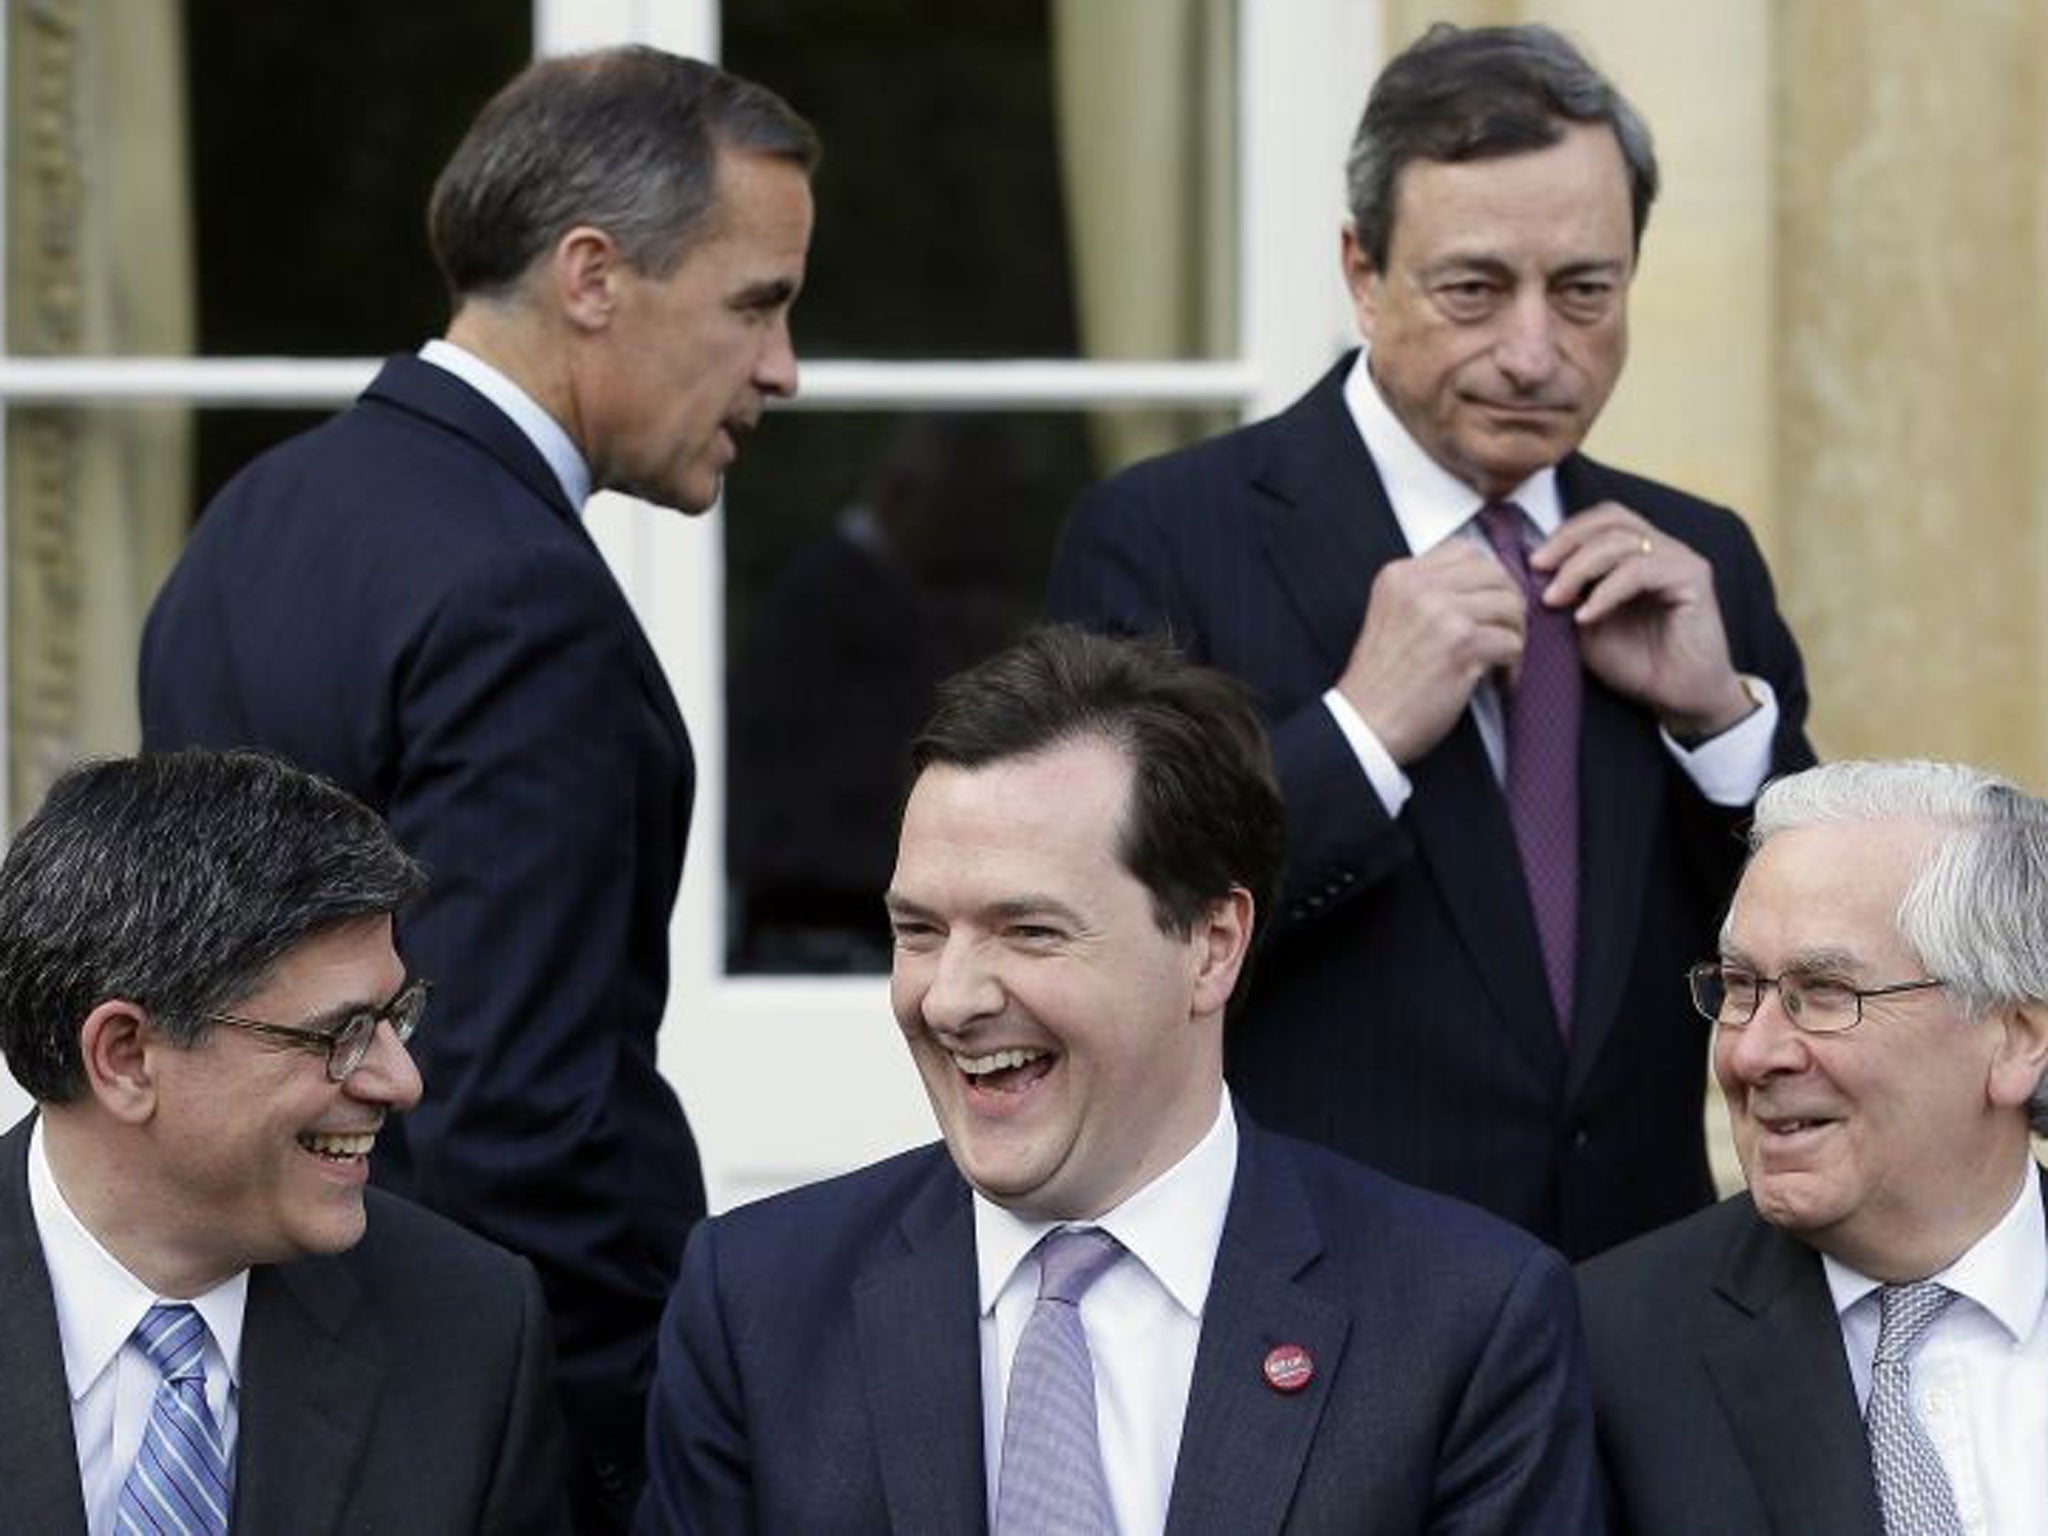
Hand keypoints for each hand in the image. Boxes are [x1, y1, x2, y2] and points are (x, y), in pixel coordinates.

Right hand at [1336, 539, 1525, 764]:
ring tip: (1503, 658)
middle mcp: (1420, 586)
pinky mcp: (1462, 645)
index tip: (1490, 605)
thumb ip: (1427, 593)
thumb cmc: (1381, 682)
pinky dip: (1513, 665)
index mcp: (1400, 575)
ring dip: (1515, 635)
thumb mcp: (1391, 616)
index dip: (1488, 578)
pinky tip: (1500, 681)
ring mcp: (1442, 613)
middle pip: (1495, 574)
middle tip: (1505, 633)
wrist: (1364, 724)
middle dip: (1509, 605)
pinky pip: (1512, 642)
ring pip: (1511, 605)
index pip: (1465, 552)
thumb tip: (1486, 586)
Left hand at [1530, 501, 1753, 739]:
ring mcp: (1678, 559)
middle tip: (1538, 569)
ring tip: (1554, 600)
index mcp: (1637, 553)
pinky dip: (1606, 591)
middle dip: (1566, 542)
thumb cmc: (1637, 664)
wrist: (1678, 698)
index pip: (1599, 520)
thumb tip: (1530, 573)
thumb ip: (1566, 596)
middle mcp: (1661, 548)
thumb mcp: (1585, 627)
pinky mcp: (1693, 577)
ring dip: (1579, 568)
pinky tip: (1585, 616)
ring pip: (1621, 541)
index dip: (1563, 534)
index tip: (1531, 563)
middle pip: (1609, 519)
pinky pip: (1640, 570)